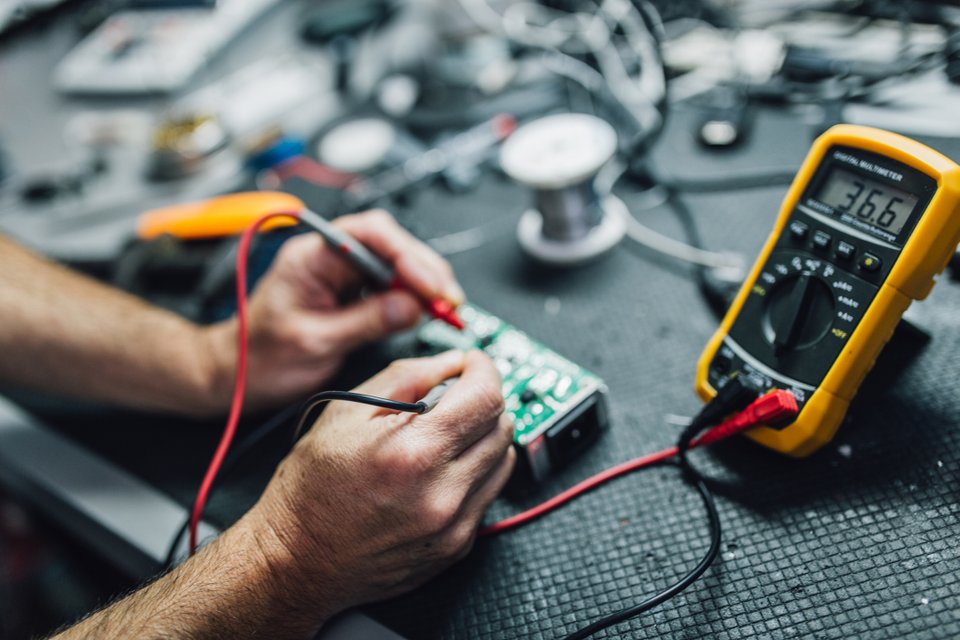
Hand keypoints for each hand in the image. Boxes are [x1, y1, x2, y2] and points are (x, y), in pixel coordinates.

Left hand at [204, 209, 464, 411]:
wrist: (238, 375)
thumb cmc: (259, 357)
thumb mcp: (314, 342)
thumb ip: (364, 322)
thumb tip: (410, 307)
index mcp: (311, 256)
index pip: (369, 235)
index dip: (407, 255)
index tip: (431, 284)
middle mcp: (329, 258)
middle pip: (391, 246)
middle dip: (425, 270)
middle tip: (449, 301)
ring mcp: (342, 275)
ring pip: (396, 265)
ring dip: (424, 284)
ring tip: (445, 309)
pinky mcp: (352, 294)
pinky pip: (391, 287)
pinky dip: (414, 299)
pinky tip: (427, 312)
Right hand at [240, 350, 515, 631]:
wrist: (296, 561)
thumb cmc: (310, 490)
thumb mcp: (345, 412)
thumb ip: (407, 377)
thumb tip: (450, 362)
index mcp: (414, 452)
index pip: (486, 396)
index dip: (484, 369)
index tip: (473, 363)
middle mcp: (442, 493)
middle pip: (502, 426)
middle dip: (484, 400)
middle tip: (456, 396)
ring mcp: (453, 526)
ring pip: (503, 460)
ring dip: (484, 436)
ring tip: (447, 434)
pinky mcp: (456, 547)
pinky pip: (487, 494)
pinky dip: (474, 472)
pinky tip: (441, 469)